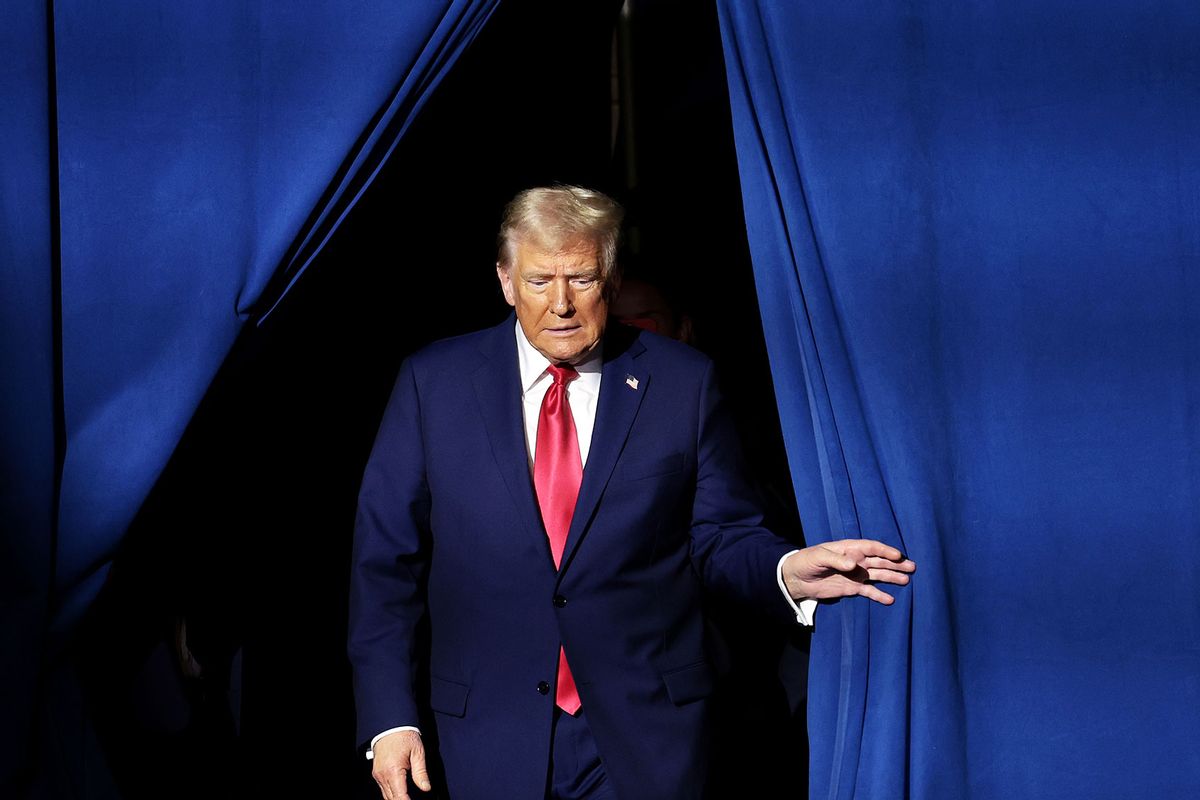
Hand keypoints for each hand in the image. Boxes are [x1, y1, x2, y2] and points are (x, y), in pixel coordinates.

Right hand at [371, 730, 431, 799]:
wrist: (390, 725)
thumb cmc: (404, 735)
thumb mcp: (418, 752)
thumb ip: (421, 772)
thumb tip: (426, 787)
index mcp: (393, 770)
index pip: (400, 796)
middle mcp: (382, 774)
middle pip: (392, 798)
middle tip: (412, 799)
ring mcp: (377, 774)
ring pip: (386, 795)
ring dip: (396, 798)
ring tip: (408, 797)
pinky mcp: (376, 772)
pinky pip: (383, 788)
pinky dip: (391, 793)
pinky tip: (400, 792)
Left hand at [782, 540, 914, 605]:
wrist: (797, 578)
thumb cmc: (807, 561)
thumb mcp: (819, 557)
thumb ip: (836, 560)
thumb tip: (853, 565)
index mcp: (849, 549)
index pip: (871, 548)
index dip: (885, 551)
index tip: (897, 555)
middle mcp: (856, 560)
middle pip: (880, 561)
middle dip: (895, 564)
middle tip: (912, 567)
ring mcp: (856, 575)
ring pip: (878, 575)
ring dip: (892, 577)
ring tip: (906, 580)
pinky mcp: (852, 588)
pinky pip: (869, 591)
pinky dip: (879, 595)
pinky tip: (890, 600)